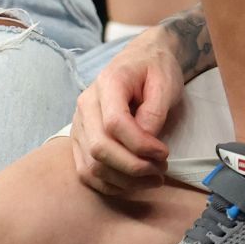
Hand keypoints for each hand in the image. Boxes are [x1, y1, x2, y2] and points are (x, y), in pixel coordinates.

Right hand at [67, 33, 180, 195]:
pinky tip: (133, 184)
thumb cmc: (155, 69)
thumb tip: (146, 143)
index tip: (164, 153)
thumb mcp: (165, 82)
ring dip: (124, 181)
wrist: (143, 58)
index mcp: (107, 83)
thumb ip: (154, 112)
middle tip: (161, 169)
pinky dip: (109, 185)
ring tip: (153, 178)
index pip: (115, 123)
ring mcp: (80, 124)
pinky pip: (86, 172)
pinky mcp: (80, 140)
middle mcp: (86, 105)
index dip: (140, 145)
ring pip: (91, 166)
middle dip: (134, 167)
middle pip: (100, 148)